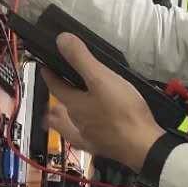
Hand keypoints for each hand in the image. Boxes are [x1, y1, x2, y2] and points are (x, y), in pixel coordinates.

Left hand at [40, 34, 161, 171]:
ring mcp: (90, 136)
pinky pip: (86, 140)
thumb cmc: (123, 111)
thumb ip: (81, 59)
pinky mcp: (103, 146)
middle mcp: (78, 122)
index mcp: (75, 104)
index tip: (45, 67)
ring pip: (72, 123)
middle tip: (59, 84)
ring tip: (59, 112)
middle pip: (65, 105)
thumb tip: (61, 40)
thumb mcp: (101, 78)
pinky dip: (81, 134)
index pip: (56, 87)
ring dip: (65, 116)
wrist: (142, 145)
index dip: (49, 75)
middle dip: (61, 93)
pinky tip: (83, 135)